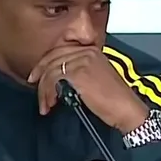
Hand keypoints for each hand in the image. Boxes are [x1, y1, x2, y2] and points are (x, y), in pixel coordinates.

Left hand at [27, 45, 148, 130]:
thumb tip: (57, 80)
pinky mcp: (78, 73)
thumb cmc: (114, 100)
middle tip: (34, 88)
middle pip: (53, 58)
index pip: (61, 51)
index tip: (37, 76)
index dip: (46, 63)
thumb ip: (79, 73)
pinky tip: (51, 103)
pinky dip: (48, 92)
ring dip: (44, 90)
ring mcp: (82, 61)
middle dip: (40, 75)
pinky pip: (54, 79)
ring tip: (46, 105)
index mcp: (92, 51)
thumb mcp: (96, 79)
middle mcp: (87, 51)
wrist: (126, 109)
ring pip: (51, 70)